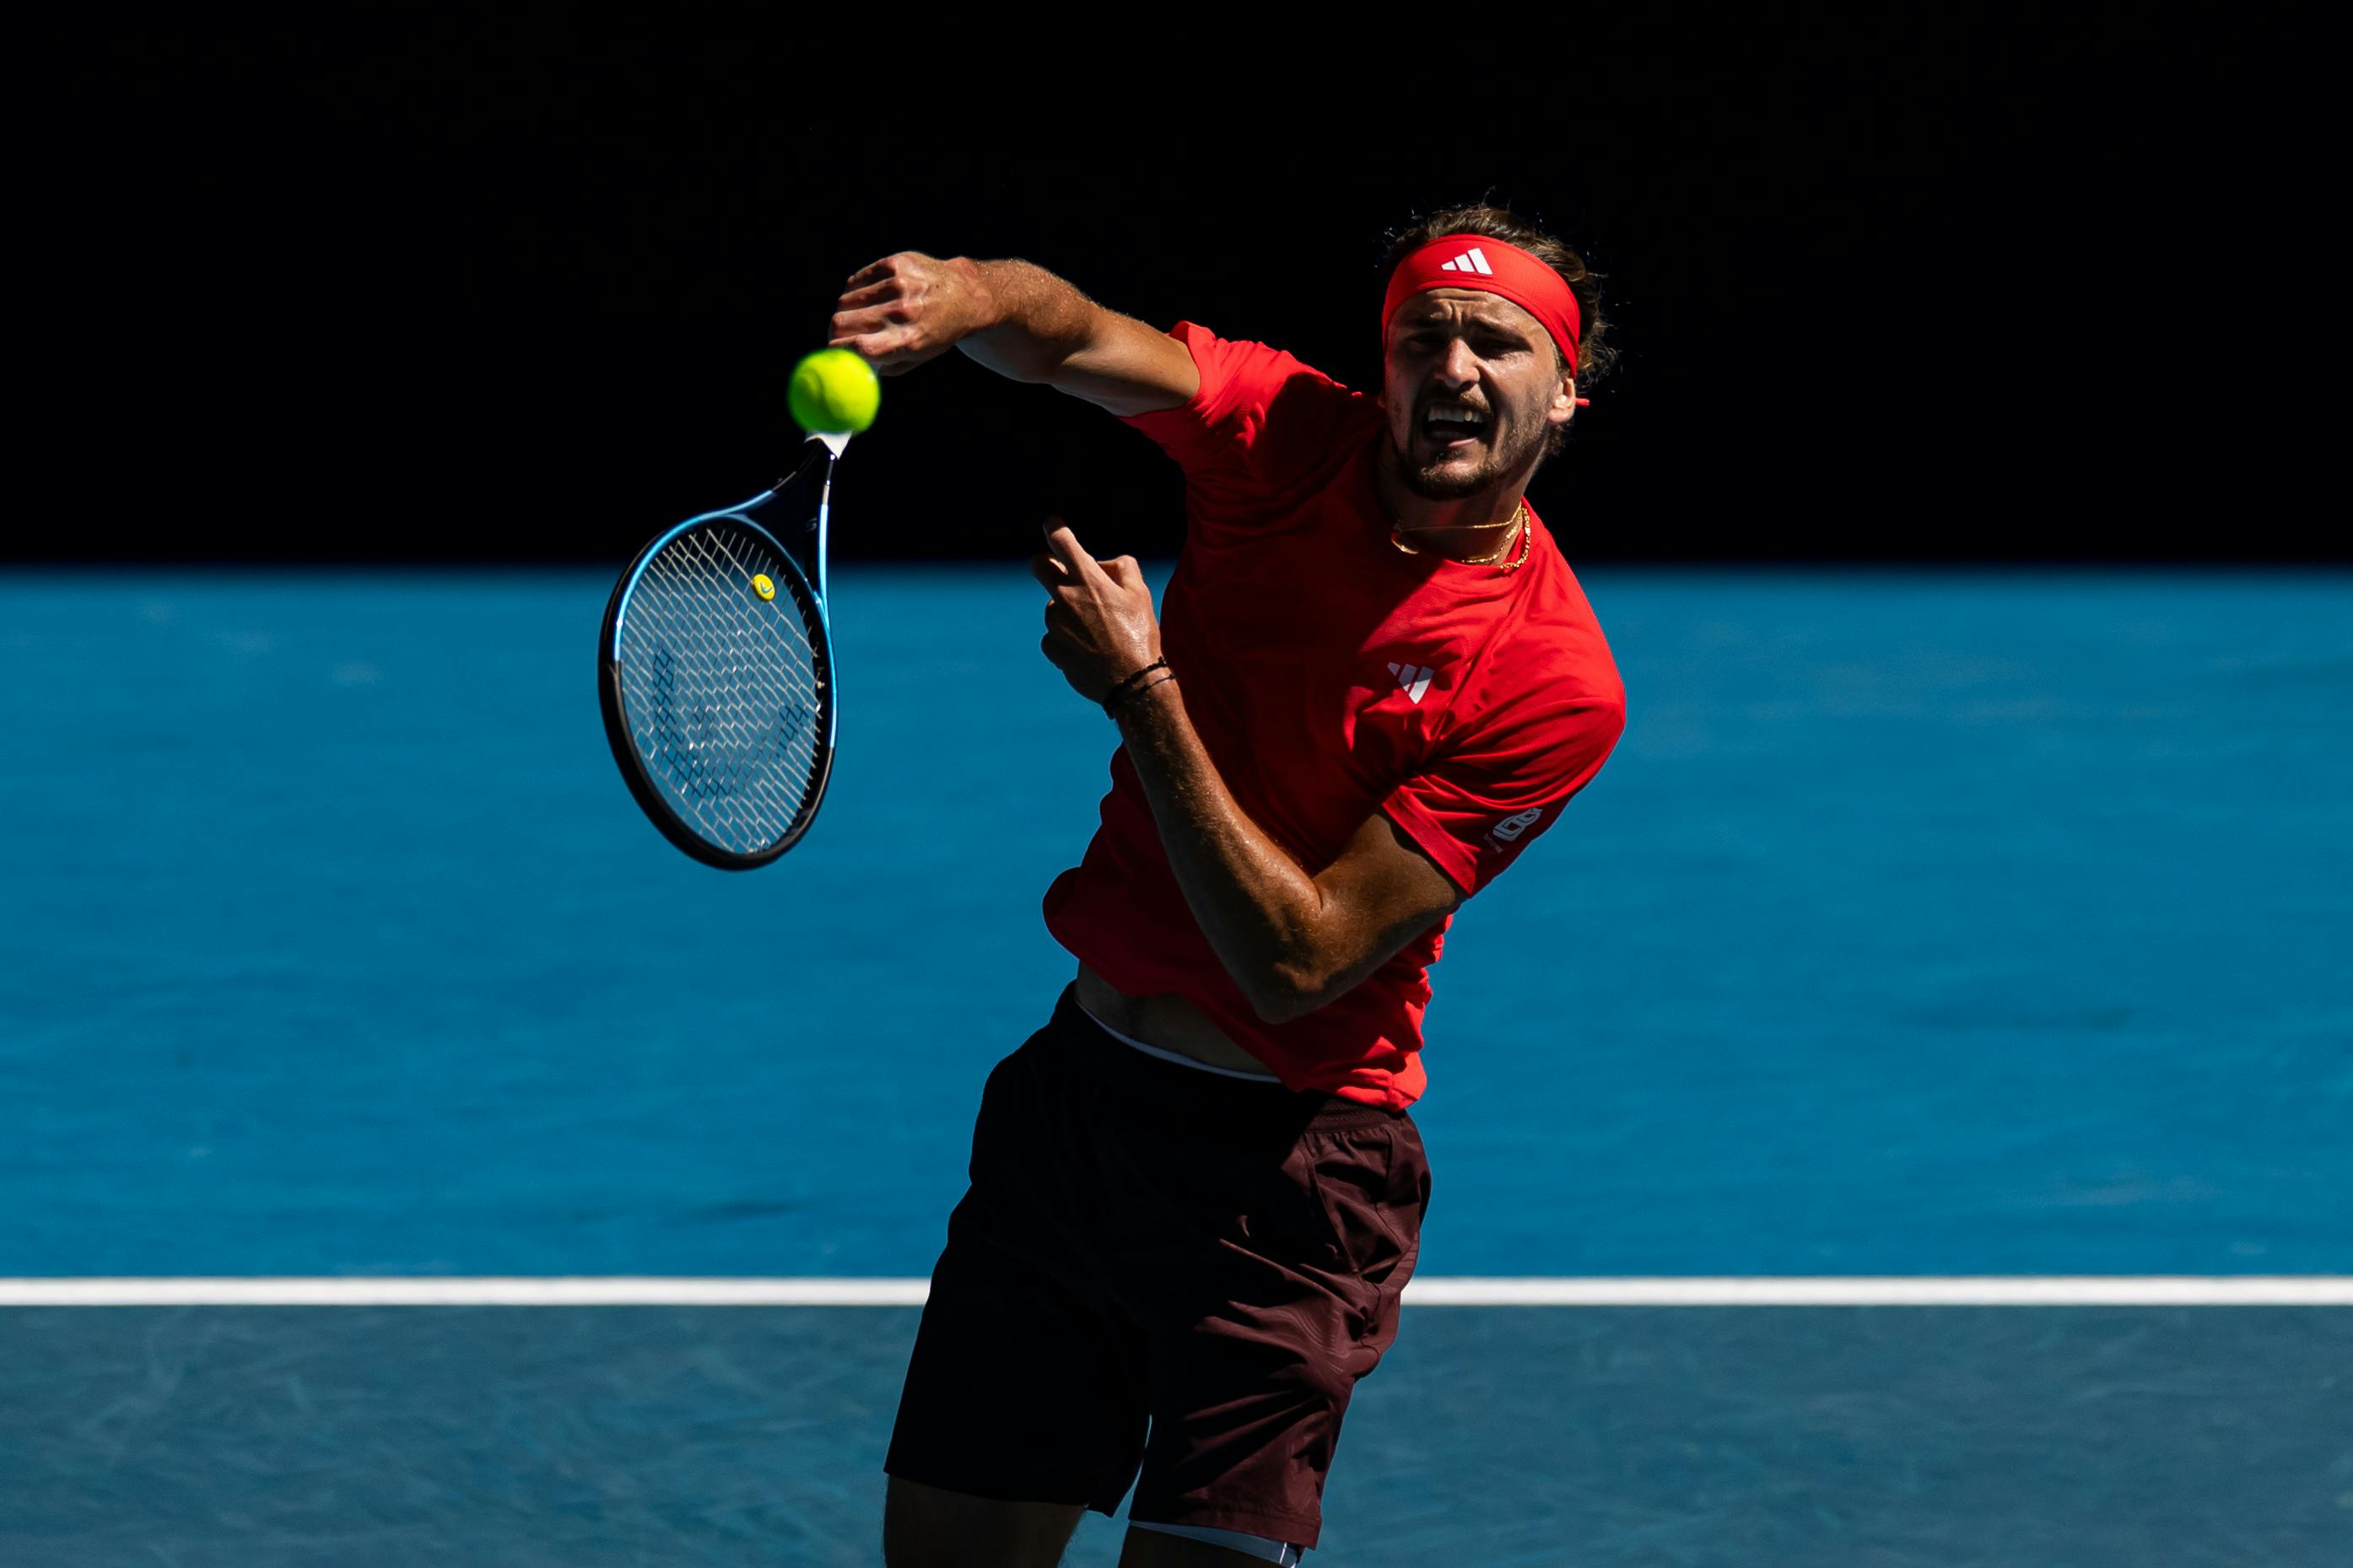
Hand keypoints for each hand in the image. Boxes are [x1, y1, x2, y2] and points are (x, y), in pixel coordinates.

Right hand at [828, 252, 990, 375]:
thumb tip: (847, 367)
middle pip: (842, 322)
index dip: (837, 351)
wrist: (964, 296)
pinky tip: (869, 297)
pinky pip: (855, 281)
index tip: (833, 351)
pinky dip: (854, 292)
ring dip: (845, 311)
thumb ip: (881, 364)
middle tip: (839, 335)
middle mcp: (903, 312)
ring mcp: (898, 285)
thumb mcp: (916, 357)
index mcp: (909, 341)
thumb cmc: (934, 332)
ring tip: (862, 315)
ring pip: (844, 300)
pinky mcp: (894, 264)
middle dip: (835, 331)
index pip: (858, 347)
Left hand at [1030, 519, 1162, 704]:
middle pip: (1038, 565)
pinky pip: (1053, 634)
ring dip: (1066, 609)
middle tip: (1063, 572)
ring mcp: (1055, 624)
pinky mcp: (1051, 647)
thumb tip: (1102, 564)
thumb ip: (1122, 567)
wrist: (1132, 682)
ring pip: (1052, 605)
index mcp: (1088, 579)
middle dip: (1046, 563)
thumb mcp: (1140, 594)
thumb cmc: (1140, 635)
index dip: (1054, 526)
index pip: (1060, 540)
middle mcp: (1065, 597)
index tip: (1053, 524)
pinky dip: (1066, 637)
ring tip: (1096, 630)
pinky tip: (1088, 649)